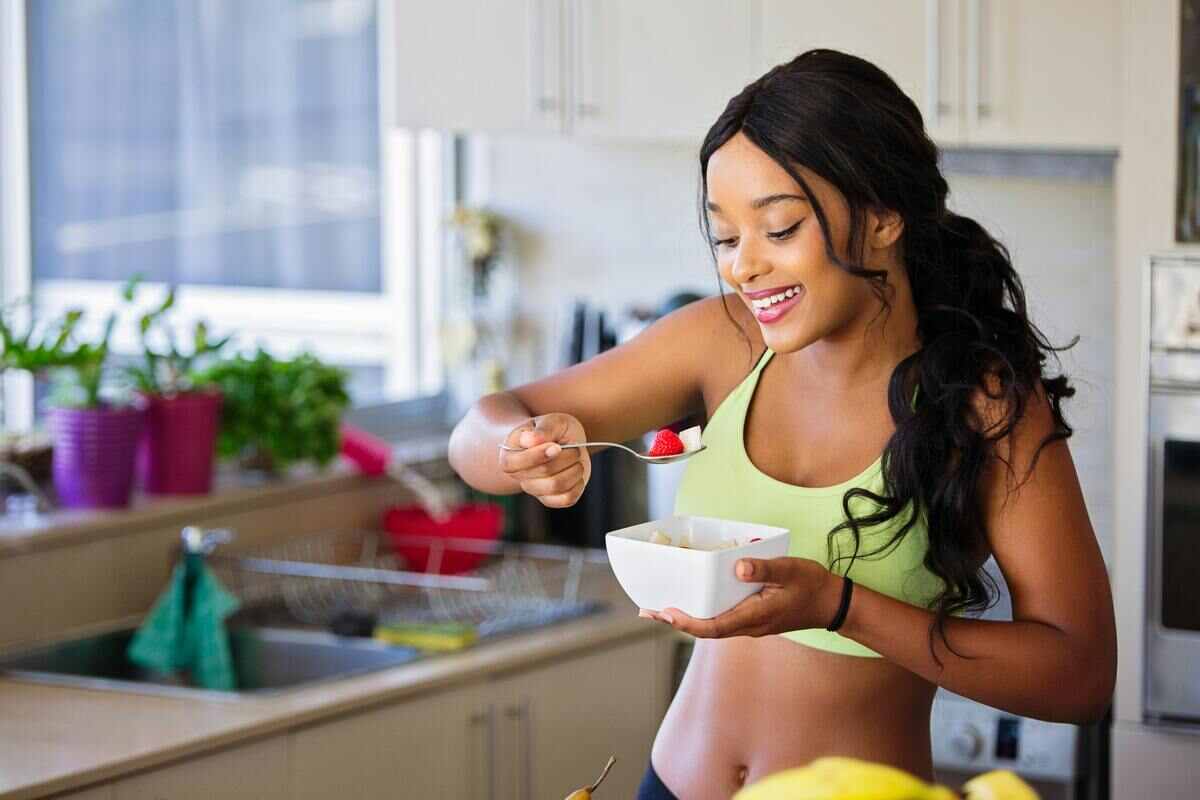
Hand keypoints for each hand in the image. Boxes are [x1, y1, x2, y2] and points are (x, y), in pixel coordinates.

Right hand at [499, 413, 591, 507]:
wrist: (562, 442)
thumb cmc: (553, 430)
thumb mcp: (551, 422)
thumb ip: (542, 430)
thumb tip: (530, 441)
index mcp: (510, 455)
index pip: (518, 462)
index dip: (540, 455)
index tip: (557, 446)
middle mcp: (519, 476)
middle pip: (544, 472)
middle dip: (566, 456)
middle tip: (573, 448)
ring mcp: (534, 490)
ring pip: (556, 486)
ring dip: (574, 470)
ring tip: (576, 460)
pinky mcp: (551, 499)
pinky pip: (566, 499)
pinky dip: (578, 484)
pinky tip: (576, 472)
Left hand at [640, 556, 841, 637]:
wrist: (831, 603)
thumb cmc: (811, 585)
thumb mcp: (790, 570)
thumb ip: (764, 569)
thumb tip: (739, 567)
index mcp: (754, 617)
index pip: (713, 627)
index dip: (687, 622)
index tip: (667, 613)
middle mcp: (748, 626)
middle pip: (705, 630)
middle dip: (676, 621)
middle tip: (648, 611)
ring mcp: (750, 625)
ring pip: (711, 626)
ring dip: (686, 619)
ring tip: (659, 609)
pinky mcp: (752, 619)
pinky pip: (721, 620)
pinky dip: (701, 614)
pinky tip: (692, 602)